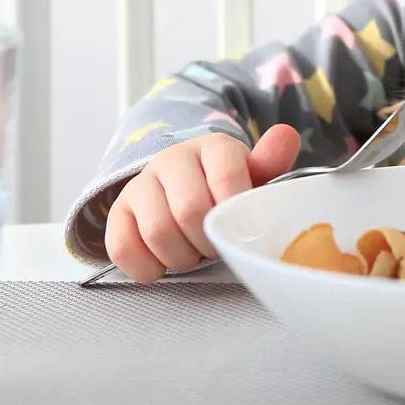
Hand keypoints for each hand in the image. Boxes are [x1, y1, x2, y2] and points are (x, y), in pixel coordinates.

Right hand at [105, 124, 301, 282]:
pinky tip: (163, 263)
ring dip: (181, 257)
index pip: (227, 177)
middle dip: (208, 241)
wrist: (180, 188)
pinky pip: (122, 247)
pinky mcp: (118, 212)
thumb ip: (269, 162)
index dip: (234, 211)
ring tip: (192, 253)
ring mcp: (140, 184)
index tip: (240, 227)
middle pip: (190, 210)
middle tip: (215, 246)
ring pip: (157, 231)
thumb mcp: (251, 177)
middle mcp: (171, 159)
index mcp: (211, 148)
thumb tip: (286, 136)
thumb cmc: (223, 190)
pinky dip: (147, 267)